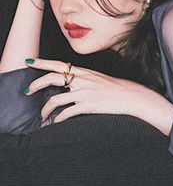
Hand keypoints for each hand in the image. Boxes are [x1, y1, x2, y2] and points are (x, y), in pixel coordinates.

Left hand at [26, 58, 172, 134]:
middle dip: (36, 85)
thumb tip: (71, 84)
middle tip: (27, 91)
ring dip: (45, 109)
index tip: (29, 62)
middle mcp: (82, 81)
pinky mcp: (88, 106)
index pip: (59, 64)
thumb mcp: (99, 79)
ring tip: (42, 116)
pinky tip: (56, 122)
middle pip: (52, 78)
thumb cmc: (117, 89)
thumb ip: (84, 79)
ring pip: (56, 99)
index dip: (42, 63)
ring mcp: (84, 93)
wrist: (132, 97)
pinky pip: (67, 113)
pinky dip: (59, 119)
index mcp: (84, 72)